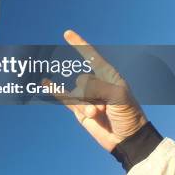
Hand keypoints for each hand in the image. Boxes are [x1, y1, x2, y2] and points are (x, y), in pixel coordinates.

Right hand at [43, 30, 146, 151]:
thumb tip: (77, 89)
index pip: (92, 56)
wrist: (127, 140)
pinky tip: (45, 82)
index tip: (67, 33)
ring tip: (99, 115)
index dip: (79, 44)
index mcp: (110, 76)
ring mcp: (87, 96)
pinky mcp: (80, 109)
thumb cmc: (129, 115)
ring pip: (75, 93)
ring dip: (85, 106)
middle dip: (90, 95)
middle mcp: (97, 83)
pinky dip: (53, 90)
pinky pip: (63, 97)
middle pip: (81, 80)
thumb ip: (96, 87)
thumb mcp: (118, 96)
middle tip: (106, 107)